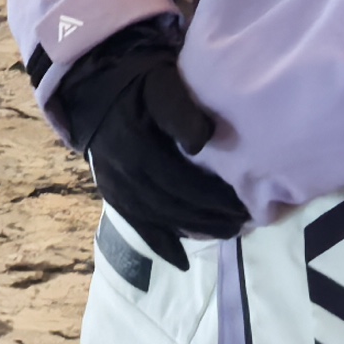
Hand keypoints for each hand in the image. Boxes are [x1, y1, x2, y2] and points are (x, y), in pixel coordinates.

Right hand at [47, 22, 249, 263]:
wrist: (97, 88)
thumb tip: (202, 142)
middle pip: (174, 205)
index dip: (215, 197)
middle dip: (211, 216)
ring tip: (225, 233)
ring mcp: (116, 187)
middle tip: (244, 221)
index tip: (246, 203)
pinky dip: (160, 244)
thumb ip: (181, 111)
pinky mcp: (113, 194)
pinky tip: (180, 260)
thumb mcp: (162, 84)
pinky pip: (137, 225)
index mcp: (137, 148)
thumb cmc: (138, 83)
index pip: (184, 182)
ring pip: (159, 218)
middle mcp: (124, 174)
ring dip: (194, 230)